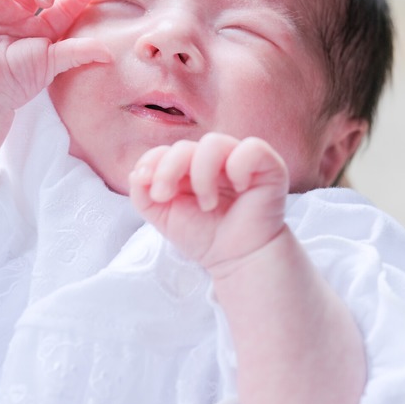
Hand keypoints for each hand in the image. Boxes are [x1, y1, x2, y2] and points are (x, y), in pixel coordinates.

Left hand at [129, 133, 289, 272]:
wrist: (236, 260)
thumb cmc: (205, 236)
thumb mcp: (163, 216)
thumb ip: (143, 194)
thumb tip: (137, 173)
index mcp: (189, 166)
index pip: (165, 149)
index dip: (153, 164)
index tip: (153, 192)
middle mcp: (213, 159)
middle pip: (184, 146)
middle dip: (168, 171)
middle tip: (166, 197)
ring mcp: (240, 160)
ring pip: (214, 143)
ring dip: (202, 175)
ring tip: (207, 203)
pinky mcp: (268, 166)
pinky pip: (252, 148)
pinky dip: (238, 166)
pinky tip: (238, 188)